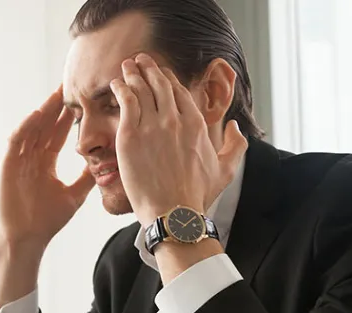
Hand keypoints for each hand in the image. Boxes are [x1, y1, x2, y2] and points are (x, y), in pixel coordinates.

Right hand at [0, 85, 94, 249]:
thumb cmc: (47, 220)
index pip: (59, 133)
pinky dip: (27, 127)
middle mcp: (32, 157)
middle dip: (57, 106)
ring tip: (57, 93)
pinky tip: (39, 114)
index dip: (69, 116)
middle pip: (46, 125)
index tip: (82, 99)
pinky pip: (18, 141)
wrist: (28, 239)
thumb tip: (105, 164)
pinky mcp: (9, 166)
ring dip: (44, 111)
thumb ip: (86, 178)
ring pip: (33, 129)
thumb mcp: (74, 195)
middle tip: (70, 84)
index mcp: (45, 162)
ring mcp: (20, 160)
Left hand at [108, 53, 247, 225]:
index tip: (159, 73)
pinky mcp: (131, 135)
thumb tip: (235, 127)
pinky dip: (121, 89)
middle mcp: (175, 119)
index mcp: (196, 124)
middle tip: (140, 60)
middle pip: (160, 84)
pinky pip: (125, 101)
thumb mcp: (225, 169)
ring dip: (133, 73)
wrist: (173, 212)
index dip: (168, 79)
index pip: (180, 91)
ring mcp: (152, 125)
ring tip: (126, 66)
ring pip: (141, 89)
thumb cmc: (197, 195)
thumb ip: (235, 145)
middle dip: (149, 68)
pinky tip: (116, 84)